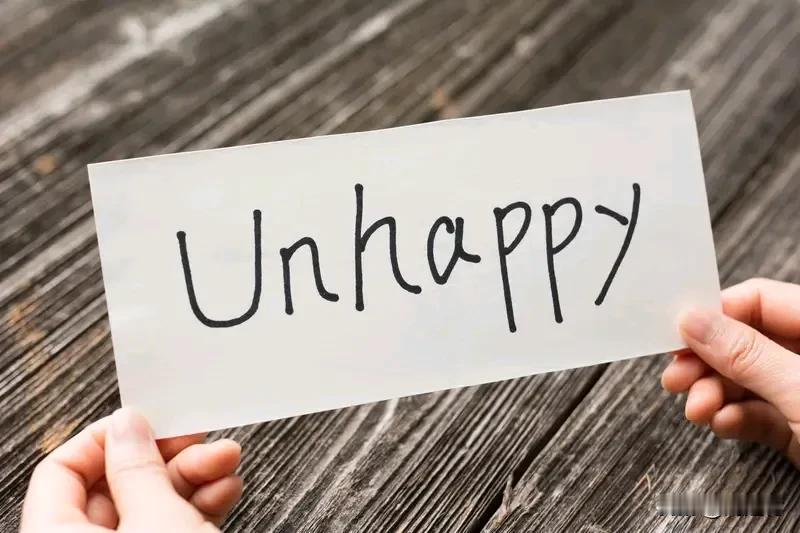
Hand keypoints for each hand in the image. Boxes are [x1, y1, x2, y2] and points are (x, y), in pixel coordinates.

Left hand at [21, 408, 242, 531]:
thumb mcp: (158, 519)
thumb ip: (139, 468)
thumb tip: (130, 423)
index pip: (62, 471)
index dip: (107, 437)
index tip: (148, 420)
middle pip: (116, 484)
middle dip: (168, 455)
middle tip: (198, 435)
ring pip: (151, 504)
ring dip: (194, 476)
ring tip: (226, 460)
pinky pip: (171, 526)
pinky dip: (199, 505)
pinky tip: (225, 488)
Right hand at [662, 278, 799, 466]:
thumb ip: (747, 355)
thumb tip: (694, 322)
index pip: (757, 301)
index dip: (715, 315)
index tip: (677, 333)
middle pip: (744, 343)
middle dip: (706, 364)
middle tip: (677, 377)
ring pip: (745, 382)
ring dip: (714, 396)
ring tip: (698, 411)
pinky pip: (757, 415)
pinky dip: (734, 419)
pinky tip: (723, 425)